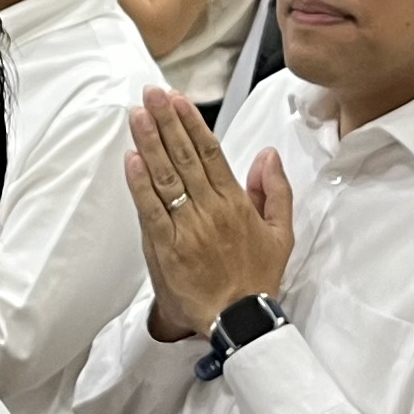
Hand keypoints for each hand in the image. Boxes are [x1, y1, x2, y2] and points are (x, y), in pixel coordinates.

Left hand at [126, 88, 296, 340]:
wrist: (239, 320)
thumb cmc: (256, 279)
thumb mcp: (281, 234)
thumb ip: (276, 191)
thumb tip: (268, 155)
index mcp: (236, 202)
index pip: (211, 152)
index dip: (192, 123)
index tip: (177, 100)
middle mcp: (211, 209)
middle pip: (185, 156)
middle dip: (166, 121)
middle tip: (150, 94)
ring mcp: (188, 227)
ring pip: (167, 176)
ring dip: (151, 142)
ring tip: (138, 114)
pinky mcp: (167, 247)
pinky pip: (152, 209)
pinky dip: (141, 184)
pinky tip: (132, 159)